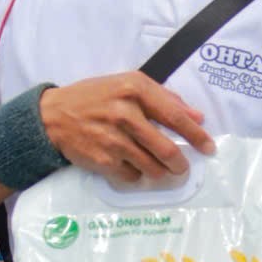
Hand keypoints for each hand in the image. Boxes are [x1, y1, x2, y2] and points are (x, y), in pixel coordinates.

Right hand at [41, 73, 213, 181]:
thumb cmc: (95, 97)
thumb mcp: (127, 85)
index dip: (196, 135)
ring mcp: (114, 140)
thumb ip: (164, 98)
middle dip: (180, 164)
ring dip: (160, 172)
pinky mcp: (103, 160)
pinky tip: (130, 166)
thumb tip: (197, 117)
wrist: (53, 116)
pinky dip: (136, 175)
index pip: (175, 116)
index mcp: (134, 89)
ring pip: (152, 168)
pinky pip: (132, 176)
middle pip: (167, 150)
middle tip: (183, 168)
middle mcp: (125, 114)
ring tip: (157, 168)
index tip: (208, 147)